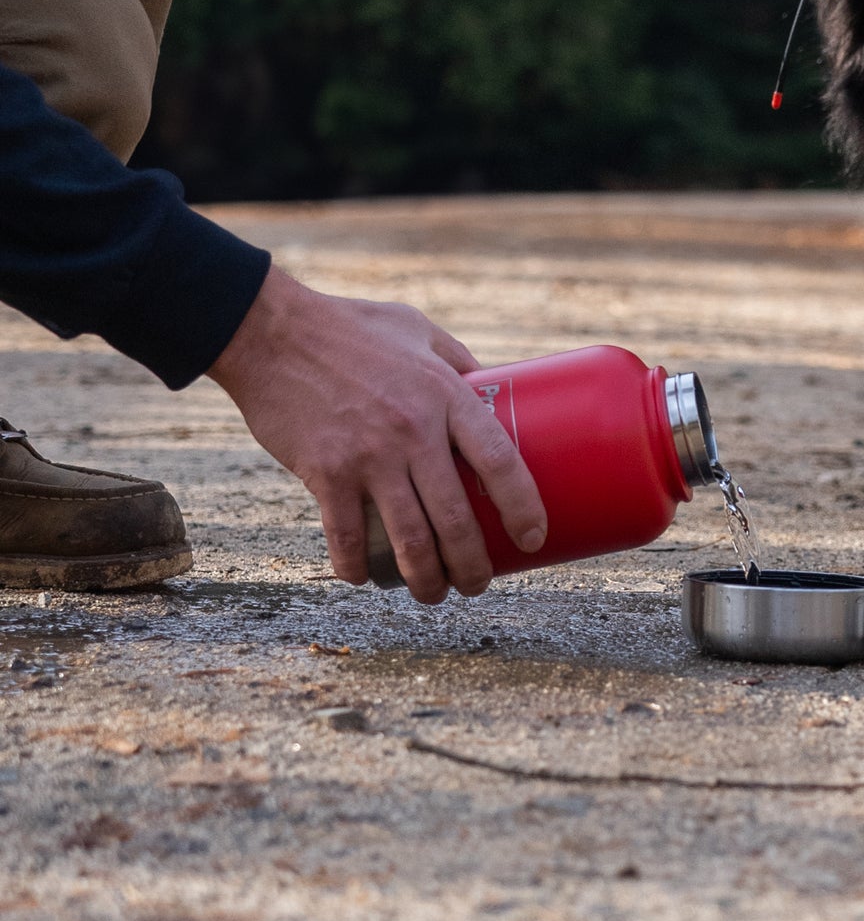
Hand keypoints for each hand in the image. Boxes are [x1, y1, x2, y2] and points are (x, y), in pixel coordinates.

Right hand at [208, 268, 547, 603]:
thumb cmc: (350, 326)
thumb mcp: (417, 330)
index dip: (523, 507)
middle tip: (478, 583)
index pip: (500, 461)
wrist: (272, 332)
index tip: (534, 538)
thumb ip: (453, 360)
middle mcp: (413, 431)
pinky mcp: (325, 473)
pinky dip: (357, 568)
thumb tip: (489, 388)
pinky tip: (365, 578)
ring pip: (410, 541)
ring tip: (434, 594)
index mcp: (445, 394)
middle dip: (474, 565)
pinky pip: (346, 538)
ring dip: (427, 581)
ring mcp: (368, 456)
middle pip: (457, 519)